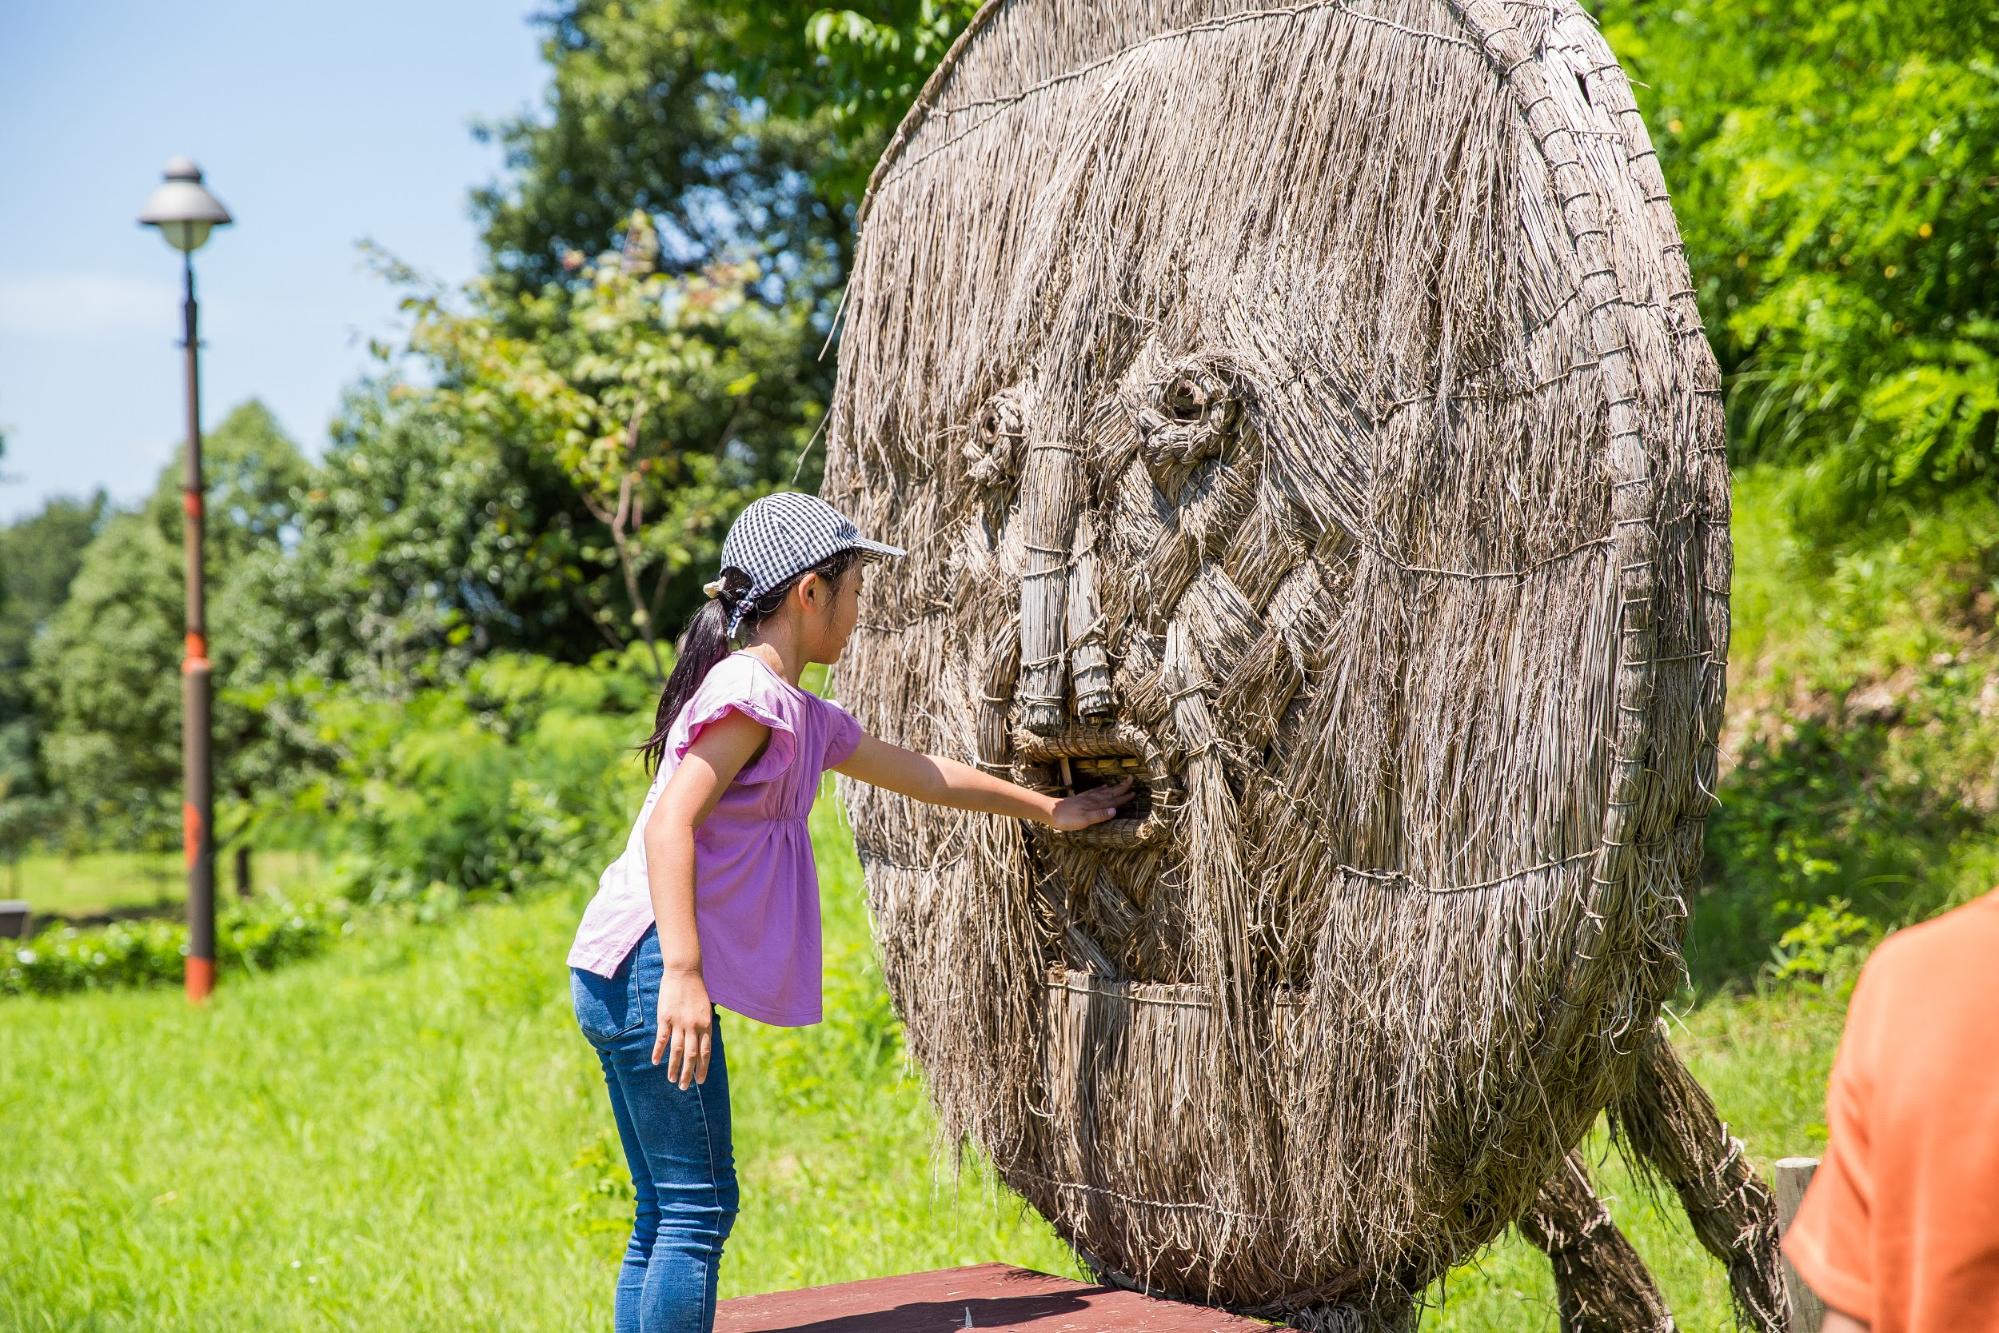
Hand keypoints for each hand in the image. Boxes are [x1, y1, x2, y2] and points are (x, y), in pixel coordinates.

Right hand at [652, 968, 712, 1088]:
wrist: (685, 972)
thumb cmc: (696, 990)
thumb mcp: (705, 1009)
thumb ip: (703, 1026)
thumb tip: (701, 1044)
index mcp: (706, 1024)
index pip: (705, 1052)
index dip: (703, 1068)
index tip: (700, 1080)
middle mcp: (694, 1026)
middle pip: (691, 1055)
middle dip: (688, 1073)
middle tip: (685, 1087)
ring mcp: (679, 1023)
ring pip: (676, 1051)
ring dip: (674, 1067)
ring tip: (672, 1080)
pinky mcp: (665, 1018)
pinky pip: (662, 1039)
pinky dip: (658, 1051)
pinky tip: (655, 1062)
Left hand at [1046, 777, 1133, 830]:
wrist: (1049, 812)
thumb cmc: (1067, 819)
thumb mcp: (1084, 820)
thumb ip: (1099, 815)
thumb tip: (1115, 811)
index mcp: (1095, 806)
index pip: (1113, 801)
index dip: (1123, 797)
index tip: (1134, 792)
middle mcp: (1092, 800)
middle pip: (1110, 793)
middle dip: (1121, 788)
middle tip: (1132, 780)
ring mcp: (1086, 798)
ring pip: (1103, 792)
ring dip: (1113, 788)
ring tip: (1121, 783)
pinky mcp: (1080, 799)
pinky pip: (1093, 792)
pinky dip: (1100, 789)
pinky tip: (1103, 787)